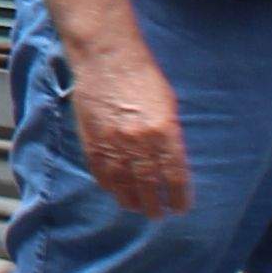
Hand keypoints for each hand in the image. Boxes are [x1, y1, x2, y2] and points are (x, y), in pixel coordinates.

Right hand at [69, 41, 194, 217]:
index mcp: (164, 133)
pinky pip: (100, 170)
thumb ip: (169, 135)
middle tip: (157, 214)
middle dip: (154, 204)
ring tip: (135, 208)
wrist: (106, 58)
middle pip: (148, 185)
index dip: (178, 197)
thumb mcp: (168, 105)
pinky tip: (114, 191)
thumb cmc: (143, 76)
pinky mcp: (91, 138)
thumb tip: (169, 160)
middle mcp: (139, 142)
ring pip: (122, 183)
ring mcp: (112, 142)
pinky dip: (108, 184)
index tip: (180, 207)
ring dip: (130, 200)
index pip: (175, 176)